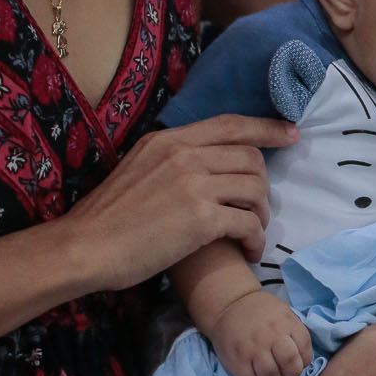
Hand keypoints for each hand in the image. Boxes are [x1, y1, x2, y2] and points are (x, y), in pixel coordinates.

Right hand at [60, 115, 296, 291]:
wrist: (85, 247)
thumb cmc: (108, 216)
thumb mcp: (139, 167)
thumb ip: (172, 159)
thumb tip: (203, 160)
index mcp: (170, 139)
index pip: (230, 124)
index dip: (266, 127)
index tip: (290, 132)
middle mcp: (185, 154)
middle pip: (251, 157)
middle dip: (263, 184)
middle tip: (257, 208)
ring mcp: (195, 185)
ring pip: (255, 188)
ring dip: (261, 214)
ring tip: (251, 233)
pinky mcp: (201, 219)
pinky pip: (248, 222)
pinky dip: (255, 239)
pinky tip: (248, 251)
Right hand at [210, 288, 311, 375]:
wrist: (230, 304)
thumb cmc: (261, 311)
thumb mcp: (284, 313)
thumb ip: (294, 333)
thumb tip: (302, 360)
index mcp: (287, 323)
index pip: (305, 350)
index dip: (304, 361)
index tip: (296, 363)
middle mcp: (271, 335)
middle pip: (290, 365)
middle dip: (291, 374)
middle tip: (284, 373)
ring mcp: (253, 348)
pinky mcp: (237, 360)